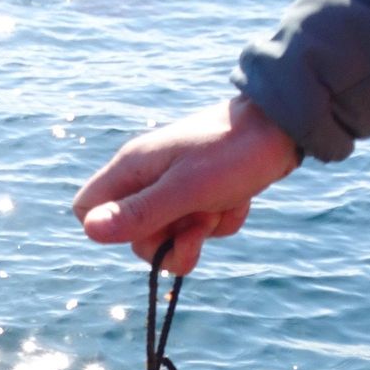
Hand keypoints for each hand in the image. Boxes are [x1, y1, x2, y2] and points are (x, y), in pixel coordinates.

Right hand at [72, 97, 299, 275]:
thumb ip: (139, 213)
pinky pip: (198, 229)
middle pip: (132, 236)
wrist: (283, 129)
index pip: (86, 209)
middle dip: (169, 240)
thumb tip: (90, 231)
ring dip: (200, 232)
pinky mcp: (199, 195)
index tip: (149, 227)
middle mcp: (145, 179)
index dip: (110, 229)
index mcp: (131, 169)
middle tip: (198, 222)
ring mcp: (172, 188)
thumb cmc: (233, 152)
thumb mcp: (186, 189)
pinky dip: (220, 222)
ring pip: (169, 237)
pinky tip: (236, 199)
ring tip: (221, 204)